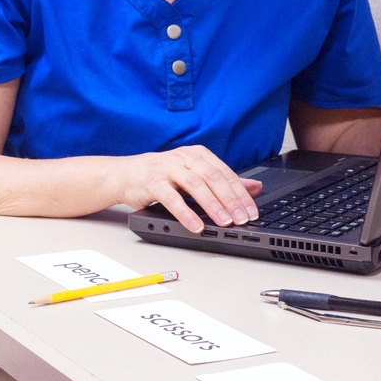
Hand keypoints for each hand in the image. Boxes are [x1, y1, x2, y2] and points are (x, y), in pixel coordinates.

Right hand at [123, 146, 260, 232]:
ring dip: (212, 206)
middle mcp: (184, 158)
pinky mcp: (152, 181)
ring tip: (224, 222)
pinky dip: (186, 213)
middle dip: (231, 200)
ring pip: (196, 186)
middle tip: (242, 219)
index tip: (252, 212)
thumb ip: (223, 182)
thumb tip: (255, 188)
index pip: (225, 173)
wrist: (125, 174)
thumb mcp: (195, 175)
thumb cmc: (162, 176)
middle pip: (213, 178)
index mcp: (198, 154)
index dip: (241, 194)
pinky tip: (196, 225)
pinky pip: (172, 198)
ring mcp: (167, 168)